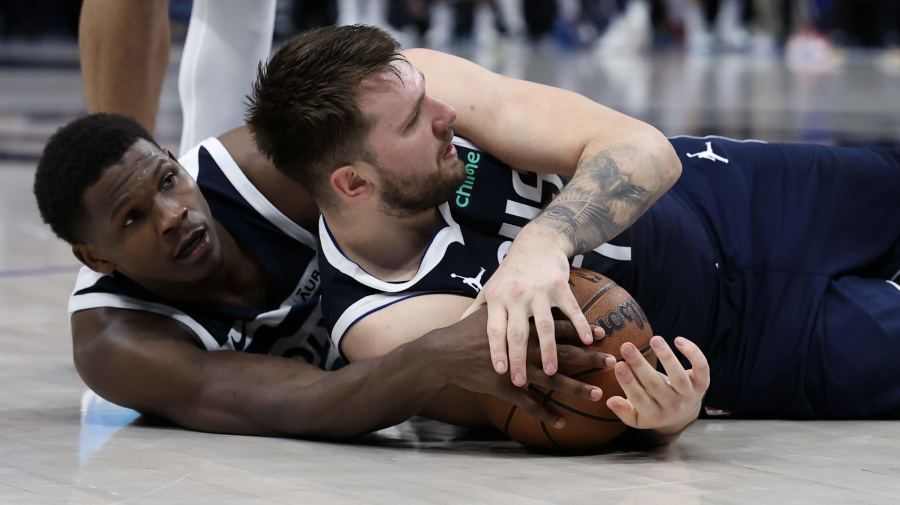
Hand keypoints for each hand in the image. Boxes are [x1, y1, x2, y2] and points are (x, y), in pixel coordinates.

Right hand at [436, 308, 612, 428]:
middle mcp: (524, 348)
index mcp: (523, 327)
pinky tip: (561, 422)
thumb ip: (509, 306)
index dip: (580, 329)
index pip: (558, 326)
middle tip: (610, 361)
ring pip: (552, 381)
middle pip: (563, 352)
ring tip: (597, 394)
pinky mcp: (505, 388)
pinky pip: (529, 405)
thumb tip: (522, 295)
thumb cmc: (466, 330)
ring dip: (576, 388)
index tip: (600, 333)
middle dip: (588, 357)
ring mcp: (516, 370)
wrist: (443, 352)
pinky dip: (545, 414)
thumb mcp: (490, 310)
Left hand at [460, 227, 592, 386]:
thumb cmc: (511, 272)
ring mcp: (539, 290)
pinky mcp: (560, 285)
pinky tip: (587, 342)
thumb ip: (475, 309)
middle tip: (520, 381)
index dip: (496, 350)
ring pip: (545, 325)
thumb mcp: (489, 287)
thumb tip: (456, 328)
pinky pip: (571, 309)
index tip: (498, 371)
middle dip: (518, 358)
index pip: (494, 329)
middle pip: (517, 332)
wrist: (537, 243)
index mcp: (497, 298)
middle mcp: (516, 295)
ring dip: (548, 350)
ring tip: (552, 372)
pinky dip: (580, 325)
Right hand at [607, 336, 708, 434]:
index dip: (628, 382)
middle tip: (626, 346)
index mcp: (654, 416)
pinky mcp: (702, 384)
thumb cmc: (652, 410)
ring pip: (679, 376)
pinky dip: (693, 353)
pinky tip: (678, 340)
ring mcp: (689, 396)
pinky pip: (701, 368)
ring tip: (654, 339)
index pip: (639, 398)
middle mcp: (673, 407)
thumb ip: (623, 410)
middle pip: (655, 385)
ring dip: (666, 356)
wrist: (682, 416)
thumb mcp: (636, 417)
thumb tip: (609, 400)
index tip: (618, 364)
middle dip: (640, 364)